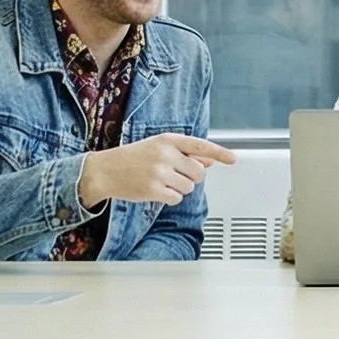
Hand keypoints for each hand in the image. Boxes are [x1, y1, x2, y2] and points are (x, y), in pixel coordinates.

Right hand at [77, 134, 236, 208]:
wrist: (105, 170)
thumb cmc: (133, 158)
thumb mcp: (159, 148)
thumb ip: (185, 153)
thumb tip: (211, 161)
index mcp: (168, 140)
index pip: (200, 146)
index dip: (219, 153)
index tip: (233, 159)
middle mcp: (165, 154)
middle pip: (198, 172)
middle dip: (192, 177)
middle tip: (175, 174)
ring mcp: (159, 172)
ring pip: (189, 187)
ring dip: (180, 188)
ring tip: (162, 181)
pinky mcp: (153, 190)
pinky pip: (177, 198)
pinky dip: (171, 197)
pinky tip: (158, 191)